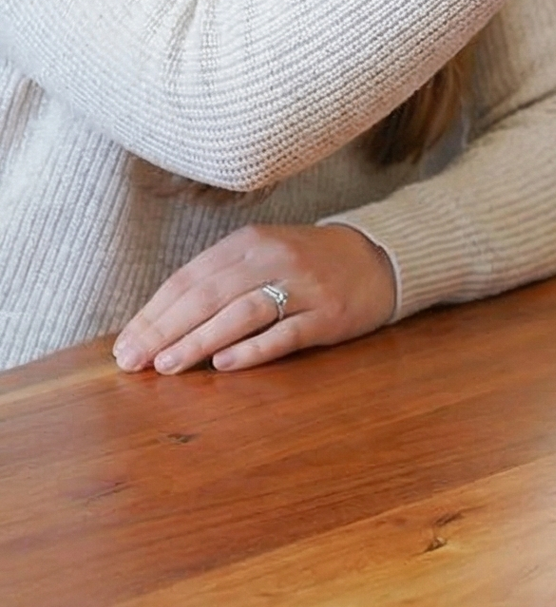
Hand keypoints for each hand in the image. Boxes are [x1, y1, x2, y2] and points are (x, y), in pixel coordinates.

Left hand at [113, 223, 397, 374]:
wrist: (378, 258)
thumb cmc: (307, 264)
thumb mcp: (262, 256)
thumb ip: (219, 280)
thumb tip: (159, 325)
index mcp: (251, 241)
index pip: (190, 277)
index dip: (154, 312)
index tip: (126, 344)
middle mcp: (276, 257)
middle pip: (210, 295)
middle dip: (166, 330)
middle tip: (134, 361)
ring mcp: (305, 285)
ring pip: (243, 312)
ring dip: (200, 340)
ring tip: (168, 366)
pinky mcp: (329, 313)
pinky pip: (285, 333)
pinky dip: (252, 349)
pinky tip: (224, 365)